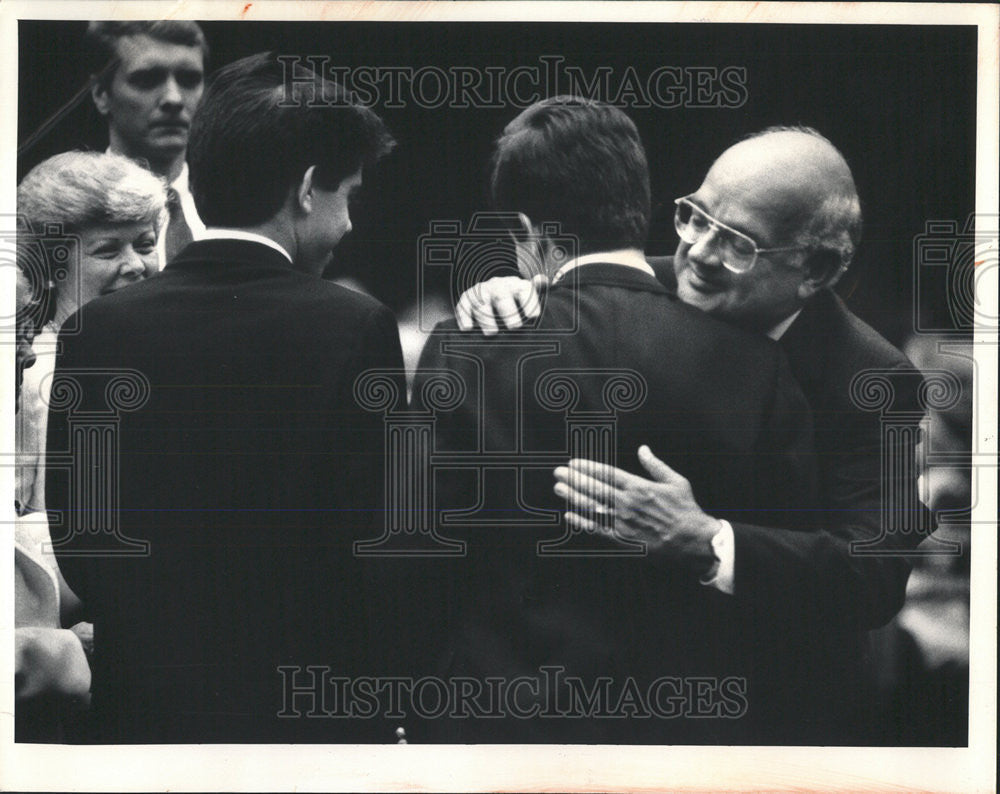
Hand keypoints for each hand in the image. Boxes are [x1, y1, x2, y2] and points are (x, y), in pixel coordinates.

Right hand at [455, 274, 547, 334]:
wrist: (492, 292)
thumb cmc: (514, 300)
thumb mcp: (526, 295)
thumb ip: (537, 290)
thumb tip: (543, 280)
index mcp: (516, 285)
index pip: (523, 289)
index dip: (528, 303)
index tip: (533, 317)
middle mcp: (498, 286)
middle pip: (501, 295)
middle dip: (507, 311)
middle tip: (514, 327)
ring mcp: (481, 292)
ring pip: (481, 302)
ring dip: (486, 318)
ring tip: (492, 333)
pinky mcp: (466, 299)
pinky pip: (463, 305)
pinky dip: (464, 317)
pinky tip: (468, 328)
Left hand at [553, 445, 720, 574]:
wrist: (693, 542)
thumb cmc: (686, 511)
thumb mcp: (676, 482)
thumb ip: (656, 466)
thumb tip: (643, 449)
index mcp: (639, 487)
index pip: (607, 474)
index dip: (588, 468)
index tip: (574, 463)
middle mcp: (628, 503)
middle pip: (594, 489)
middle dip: (574, 479)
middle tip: (558, 473)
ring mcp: (623, 522)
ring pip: (592, 507)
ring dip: (573, 497)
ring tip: (559, 489)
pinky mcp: (623, 540)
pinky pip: (597, 530)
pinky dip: (582, 522)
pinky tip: (569, 515)